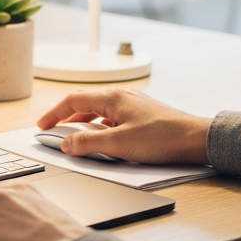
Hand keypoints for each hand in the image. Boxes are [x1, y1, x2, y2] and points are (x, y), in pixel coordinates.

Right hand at [36, 87, 211, 164]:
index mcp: (112, 97)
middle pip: (85, 103)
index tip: (43, 126)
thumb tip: (67, 145)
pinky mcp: (143, 114)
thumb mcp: (119, 144)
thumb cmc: (162, 138)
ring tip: (76, 137)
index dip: (54, 113)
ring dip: (84, 123)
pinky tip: (105, 139)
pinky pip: (113, 116)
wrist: (197, 139)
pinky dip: (101, 126)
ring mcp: (133, 104)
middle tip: (55, 131)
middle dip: (67, 118)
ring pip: (99, 110)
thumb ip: (89, 145)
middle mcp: (121, 96)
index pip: (73, 100)